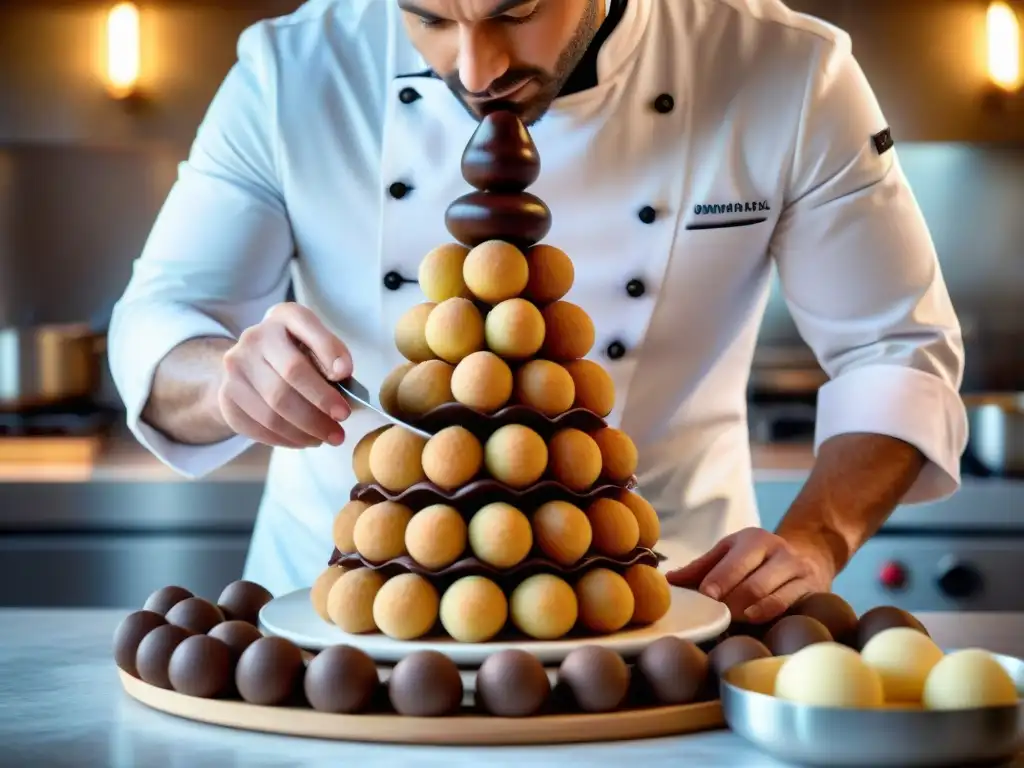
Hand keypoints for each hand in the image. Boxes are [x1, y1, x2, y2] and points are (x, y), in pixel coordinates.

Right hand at [216, 302, 353, 448]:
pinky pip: (259, 425)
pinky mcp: (226, 396)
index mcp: (284, 317)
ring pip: (274, 407)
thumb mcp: (316, 346)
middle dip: (322, 402)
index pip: (305, 324)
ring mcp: (235, 366)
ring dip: (307, 428)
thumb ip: (332, 357)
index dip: (327, 350)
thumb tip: (343, 381)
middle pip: (291, 373)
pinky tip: (304, 440)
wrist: (248, 366)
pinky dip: (286, 438)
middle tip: (342, 422)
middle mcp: (255, 337)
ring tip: (328, 437)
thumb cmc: (297, 355)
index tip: (345, 375)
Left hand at [665, 528, 834, 623]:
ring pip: (774, 596)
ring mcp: (799, 572)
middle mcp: (779, 552)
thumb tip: (668, 581)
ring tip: (733, 622)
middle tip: (716, 616)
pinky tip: (756, 622)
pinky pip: (792, 607)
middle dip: (732, 602)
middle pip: (754, 583)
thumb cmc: (756, 559)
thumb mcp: (729, 554)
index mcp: (754, 539)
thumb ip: (700, 568)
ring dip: (750, 613)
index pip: (736, 562)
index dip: (719, 580)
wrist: (808, 556)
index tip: (705, 596)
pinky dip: (771, 616)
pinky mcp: (813, 591)